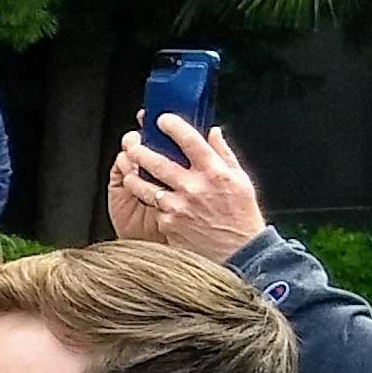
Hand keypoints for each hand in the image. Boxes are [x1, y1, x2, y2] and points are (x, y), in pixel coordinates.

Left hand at [110, 116, 265, 262]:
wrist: (240, 253)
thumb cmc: (241, 217)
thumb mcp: (241, 181)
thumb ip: (224, 154)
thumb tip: (213, 132)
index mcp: (215, 172)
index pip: (189, 140)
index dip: (172, 126)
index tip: (161, 119)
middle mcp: (195, 187)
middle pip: (157, 162)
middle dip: (140, 149)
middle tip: (132, 144)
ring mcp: (179, 206)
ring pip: (145, 186)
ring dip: (133, 177)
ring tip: (130, 173)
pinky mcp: (169, 224)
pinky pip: (153, 208)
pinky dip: (150, 202)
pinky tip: (147, 199)